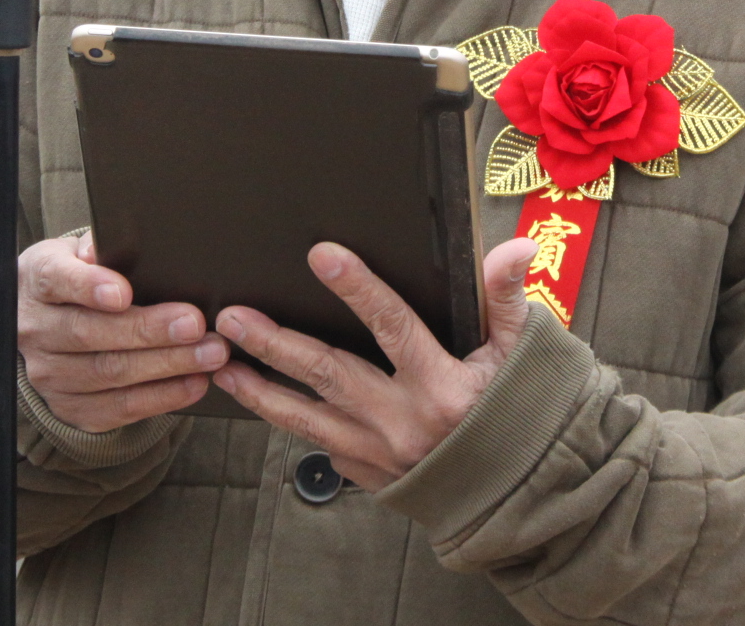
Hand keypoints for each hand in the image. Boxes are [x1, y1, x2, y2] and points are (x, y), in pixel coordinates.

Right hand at [16, 231, 227, 433]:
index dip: (89, 287)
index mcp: (38, 282)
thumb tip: (101, 247)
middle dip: (148, 330)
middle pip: (90, 333)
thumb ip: (96, 248)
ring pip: (110, 372)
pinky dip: (161, 397)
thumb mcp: (78, 254)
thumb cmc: (76, 280)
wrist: (44, 327)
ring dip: (166, 365)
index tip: (124, 293)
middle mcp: (36, 331)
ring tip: (209, 354)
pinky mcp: (71, 407)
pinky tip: (193, 383)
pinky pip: (119, 407)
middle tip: (195, 324)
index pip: (57, 281)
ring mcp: (50, 374)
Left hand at [210, 237, 537, 488]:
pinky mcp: (367, 474)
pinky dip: (287, 422)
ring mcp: (379, 454)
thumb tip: (515, 248)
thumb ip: (508, 299)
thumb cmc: (518, 415)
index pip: (392, 326)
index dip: (356, 288)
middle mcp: (403, 422)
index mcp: (442, 386)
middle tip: (233, 318)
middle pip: (328, 373)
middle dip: (275, 343)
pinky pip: (319, 445)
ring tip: (223, 365)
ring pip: (307, 419)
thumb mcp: (521, 354)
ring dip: (261, 390)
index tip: (322, 256)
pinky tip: (259, 399)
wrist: (516, 495)